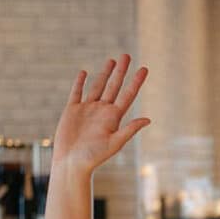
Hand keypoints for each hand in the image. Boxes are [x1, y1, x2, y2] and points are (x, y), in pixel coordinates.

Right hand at [52, 54, 149, 174]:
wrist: (72, 163)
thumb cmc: (94, 157)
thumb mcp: (114, 143)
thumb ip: (129, 130)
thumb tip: (148, 119)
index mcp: (114, 117)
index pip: (128, 95)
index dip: (136, 82)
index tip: (144, 69)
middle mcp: (102, 111)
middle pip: (114, 86)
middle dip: (121, 71)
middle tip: (127, 55)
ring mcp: (87, 109)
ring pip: (98, 86)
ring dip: (105, 73)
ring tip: (112, 60)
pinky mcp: (72, 110)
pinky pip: (77, 93)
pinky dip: (80, 82)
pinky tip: (84, 72)